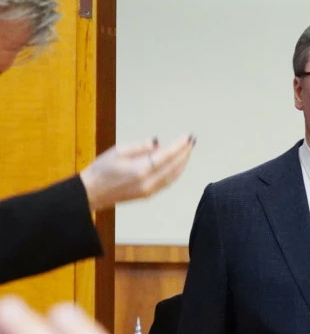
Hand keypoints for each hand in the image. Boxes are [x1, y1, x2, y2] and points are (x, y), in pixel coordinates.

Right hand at [80, 134, 194, 210]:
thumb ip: (140, 146)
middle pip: (173, 167)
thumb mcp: (118, 150)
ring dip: (183, 163)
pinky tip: (179, 164)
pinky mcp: (149, 195)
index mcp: (140, 169)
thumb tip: (159, 144)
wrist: (93, 192)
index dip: (179, 146)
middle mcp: (148, 182)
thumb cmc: (102, 168)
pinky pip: (168, 182)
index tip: (188, 137)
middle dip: (184, 153)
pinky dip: (176, 172)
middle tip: (192, 142)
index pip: (166, 156)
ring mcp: (150, 190)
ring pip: (173, 176)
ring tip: (188, 151)